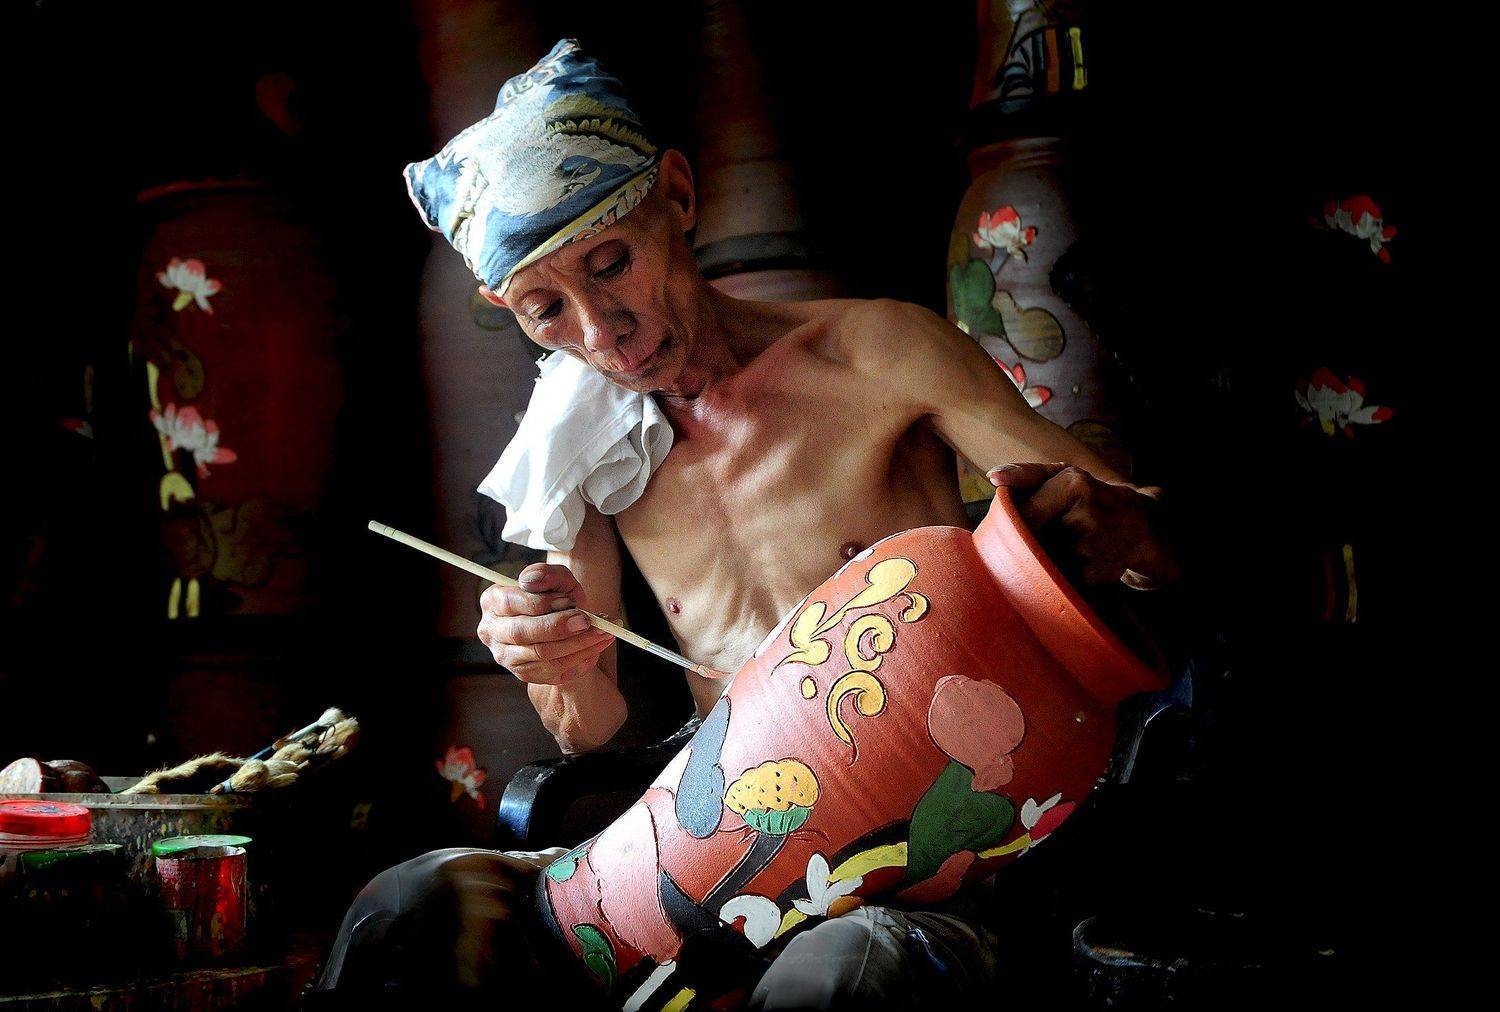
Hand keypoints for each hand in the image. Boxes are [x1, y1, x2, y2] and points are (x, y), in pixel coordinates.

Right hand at [477, 563, 615, 683]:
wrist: (564, 621)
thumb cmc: (556, 595)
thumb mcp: (556, 578)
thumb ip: (547, 574)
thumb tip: (532, 581)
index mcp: (493, 601)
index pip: (511, 603)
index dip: (542, 603)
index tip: (571, 601)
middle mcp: (492, 632)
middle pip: (522, 633)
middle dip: (559, 627)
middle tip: (588, 621)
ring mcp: (507, 657)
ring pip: (540, 655)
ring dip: (576, 645)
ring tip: (602, 633)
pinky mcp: (525, 674)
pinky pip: (553, 672)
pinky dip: (579, 659)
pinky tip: (596, 647)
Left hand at [986, 462, 1179, 588]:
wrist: (1141, 525)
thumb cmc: (1089, 497)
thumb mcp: (1062, 476)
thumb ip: (1025, 474)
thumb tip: (994, 478)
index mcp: (1074, 486)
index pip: (1023, 515)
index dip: (1013, 527)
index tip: (1012, 530)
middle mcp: (1086, 516)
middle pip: (1030, 541)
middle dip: (1027, 543)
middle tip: (1042, 536)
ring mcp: (1094, 548)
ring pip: (1042, 561)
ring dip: (1041, 559)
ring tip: (1062, 546)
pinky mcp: (1097, 575)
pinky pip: (1057, 579)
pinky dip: (1058, 574)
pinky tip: (1074, 561)